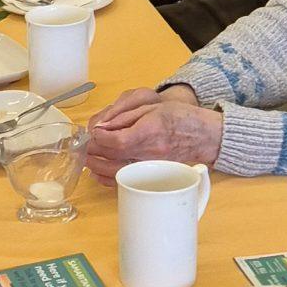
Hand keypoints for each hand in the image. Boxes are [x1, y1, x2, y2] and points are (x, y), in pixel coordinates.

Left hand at [85, 85, 222, 181]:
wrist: (202, 135)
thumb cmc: (178, 117)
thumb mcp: (150, 106)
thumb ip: (124, 116)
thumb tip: (101, 127)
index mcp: (150, 131)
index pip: (118, 141)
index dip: (101, 138)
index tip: (93, 133)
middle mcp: (151, 152)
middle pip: (114, 158)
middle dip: (94, 152)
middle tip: (84, 145)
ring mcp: (152, 166)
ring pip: (118, 172)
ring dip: (97, 166)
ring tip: (87, 159)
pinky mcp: (152, 173)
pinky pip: (127, 180)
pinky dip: (108, 178)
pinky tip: (98, 172)